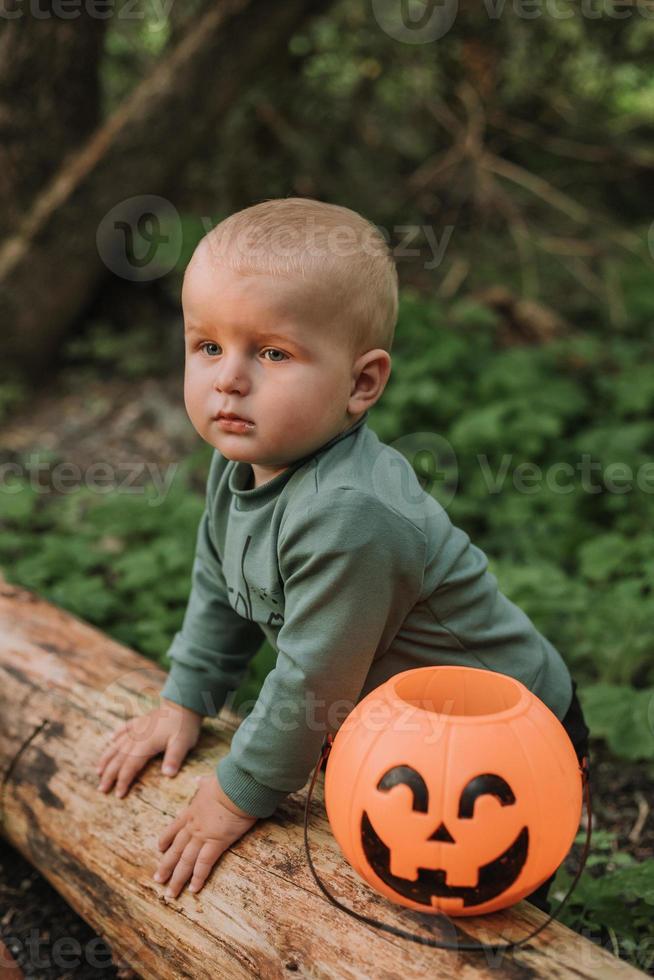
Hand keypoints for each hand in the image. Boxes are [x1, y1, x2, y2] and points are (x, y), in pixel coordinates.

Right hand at [96, 697, 202, 796]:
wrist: (184, 702)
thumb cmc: (184, 725)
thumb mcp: (183, 743)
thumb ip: (174, 758)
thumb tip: (168, 775)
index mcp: (146, 744)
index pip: (130, 766)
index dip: (123, 781)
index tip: (118, 795)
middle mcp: (137, 736)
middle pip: (119, 758)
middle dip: (109, 775)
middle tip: (101, 789)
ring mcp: (137, 728)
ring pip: (117, 745)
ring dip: (107, 758)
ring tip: (98, 771)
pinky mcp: (140, 721)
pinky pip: (124, 728)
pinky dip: (116, 735)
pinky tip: (110, 739)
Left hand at [153, 773, 257, 898]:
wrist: (237, 786)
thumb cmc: (227, 781)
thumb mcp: (210, 780)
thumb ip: (202, 783)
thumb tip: (197, 779)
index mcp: (191, 811)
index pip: (174, 828)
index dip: (166, 839)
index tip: (159, 849)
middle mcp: (193, 826)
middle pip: (176, 850)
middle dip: (166, 866)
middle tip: (158, 880)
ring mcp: (203, 835)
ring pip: (186, 861)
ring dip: (177, 878)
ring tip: (170, 893)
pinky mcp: (216, 842)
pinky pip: (204, 864)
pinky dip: (198, 877)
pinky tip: (194, 889)